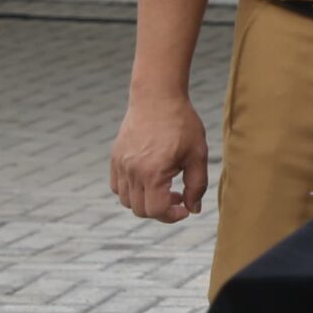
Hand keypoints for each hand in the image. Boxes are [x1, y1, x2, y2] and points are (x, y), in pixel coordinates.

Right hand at [109, 93, 208, 222]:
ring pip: (126, 201)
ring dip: (145, 202)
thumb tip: (193, 209)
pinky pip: (117, 187)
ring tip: (164, 187)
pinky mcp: (114, 158)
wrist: (157, 97)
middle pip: (140, 210)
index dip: (173, 215)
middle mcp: (131, 171)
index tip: (185, 208)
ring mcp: (120, 165)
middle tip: (178, 197)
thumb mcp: (197, 154)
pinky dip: (131, 191)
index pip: (157, 210)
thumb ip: (196, 186)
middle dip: (161, 211)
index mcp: (153, 172)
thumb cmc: (182, 124)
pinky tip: (148, 178)